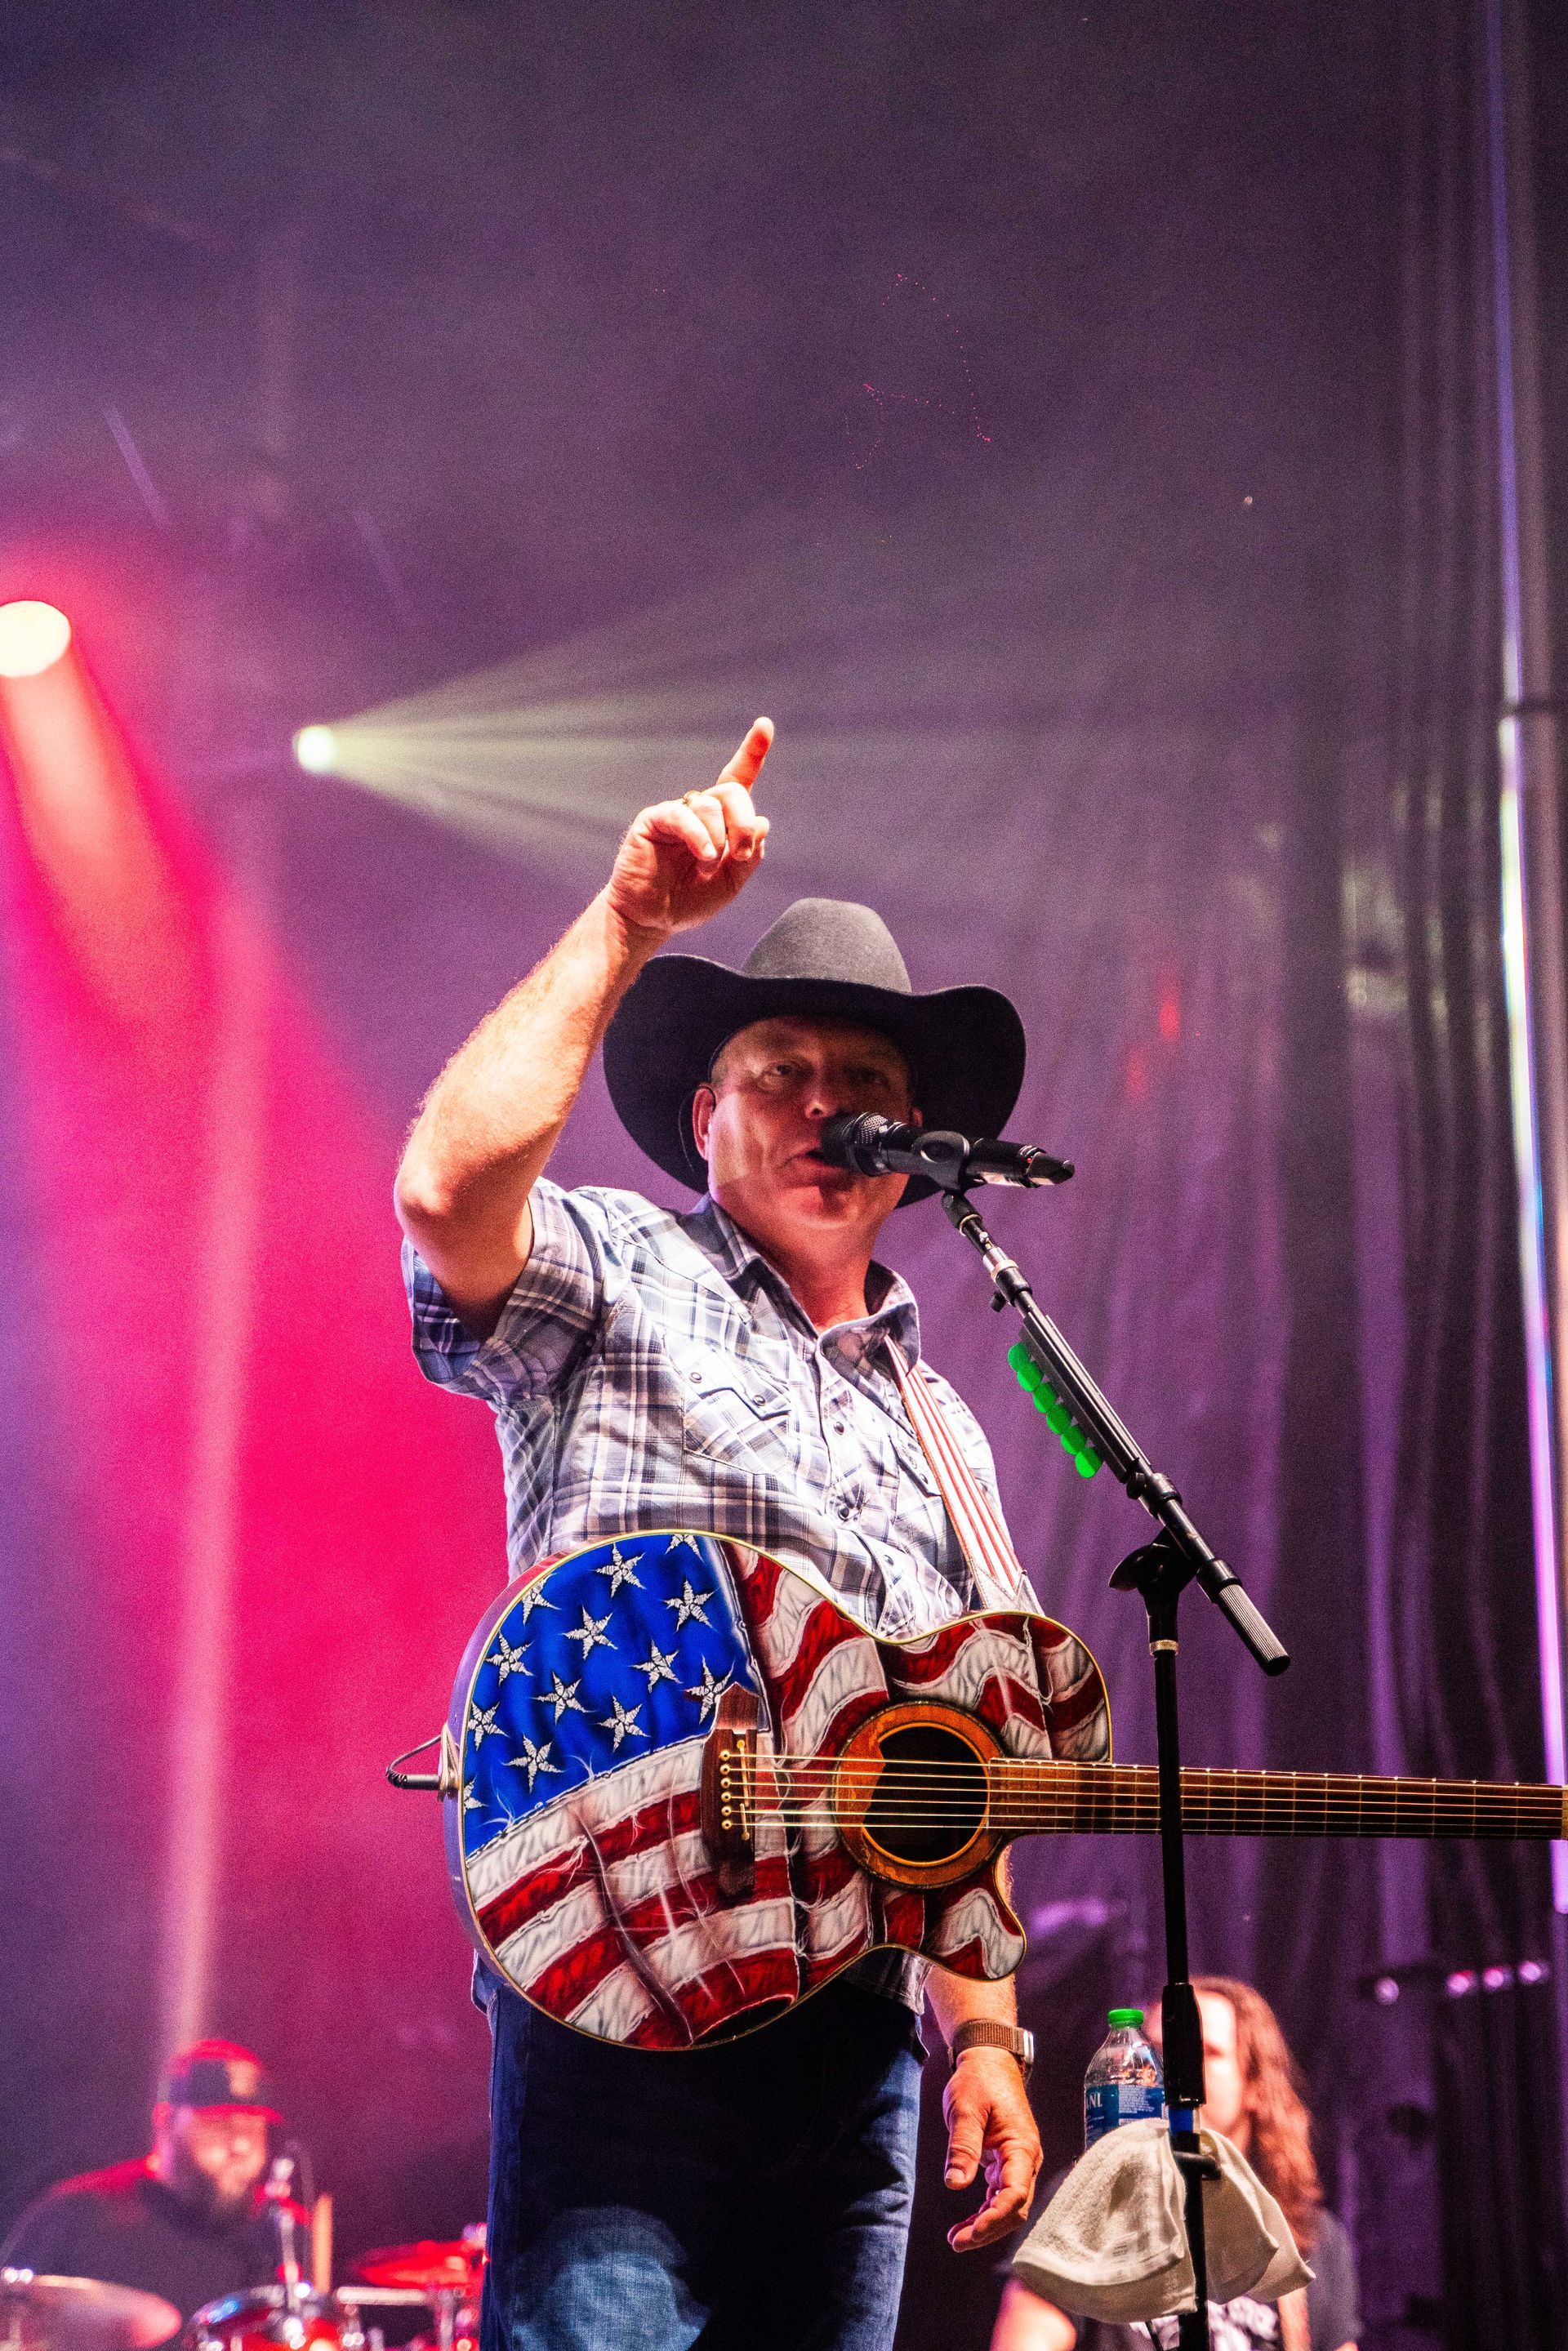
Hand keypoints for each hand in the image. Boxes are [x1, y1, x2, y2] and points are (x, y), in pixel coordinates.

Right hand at [606, 718, 772, 939]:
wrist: (652, 920)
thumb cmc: (688, 901)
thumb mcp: (731, 882)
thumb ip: (749, 854)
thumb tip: (762, 821)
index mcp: (720, 821)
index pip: (738, 780)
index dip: (752, 753)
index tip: (765, 725)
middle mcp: (699, 811)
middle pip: (733, 791)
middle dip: (744, 822)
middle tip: (740, 855)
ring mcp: (676, 813)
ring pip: (711, 805)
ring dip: (720, 840)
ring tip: (708, 866)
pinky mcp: (654, 820)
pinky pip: (683, 816)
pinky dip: (700, 837)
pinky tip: (703, 857)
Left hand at [942, 2049, 1042, 2252]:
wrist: (989, 2061)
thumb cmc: (979, 2081)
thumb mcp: (966, 2109)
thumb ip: (963, 2146)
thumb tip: (955, 2184)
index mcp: (1022, 2147)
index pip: (1015, 2194)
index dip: (994, 2218)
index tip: (971, 2233)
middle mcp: (1026, 2160)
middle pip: (1014, 2208)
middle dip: (988, 2229)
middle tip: (957, 2242)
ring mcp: (1017, 2163)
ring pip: (1007, 2206)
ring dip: (985, 2225)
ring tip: (956, 2239)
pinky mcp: (1006, 2163)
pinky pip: (999, 2196)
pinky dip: (984, 2212)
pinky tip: (965, 2224)